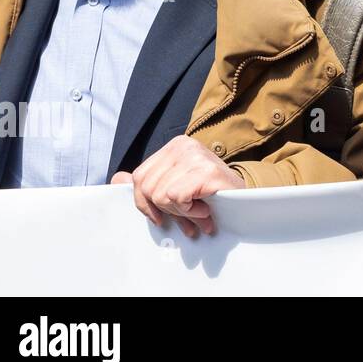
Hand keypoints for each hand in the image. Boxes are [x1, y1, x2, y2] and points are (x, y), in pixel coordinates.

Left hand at [111, 135, 244, 236]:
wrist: (245, 200)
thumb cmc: (209, 196)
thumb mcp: (175, 186)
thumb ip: (147, 182)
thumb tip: (117, 179)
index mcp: (174, 146)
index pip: (140, 177)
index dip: (145, 203)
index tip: (162, 215)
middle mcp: (183, 146)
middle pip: (148, 187)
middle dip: (165, 209)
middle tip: (187, 213)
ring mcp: (196, 156)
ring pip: (161, 195)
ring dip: (180, 212)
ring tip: (198, 210)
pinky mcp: (207, 171)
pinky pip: (177, 197)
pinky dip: (190, 211)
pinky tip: (204, 208)